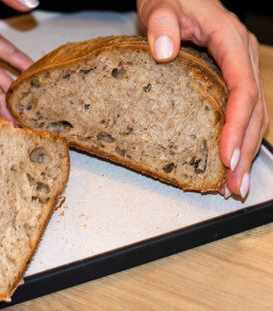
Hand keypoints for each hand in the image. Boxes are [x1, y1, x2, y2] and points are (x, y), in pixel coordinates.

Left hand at [137, 0, 268, 197]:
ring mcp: (238, 68)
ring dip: (247, 151)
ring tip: (234, 185)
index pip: (242, 90)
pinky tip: (229, 160)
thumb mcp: (160, 5)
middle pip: (254, 110)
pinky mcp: (229, 78)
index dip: (236, 126)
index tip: (226, 157)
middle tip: (234, 187)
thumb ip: (162, 24)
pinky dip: (238, 138)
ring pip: (254, 115)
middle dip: (246, 151)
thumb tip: (164, 51)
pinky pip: (241, 111)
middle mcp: (242, 57)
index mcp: (230, 41)